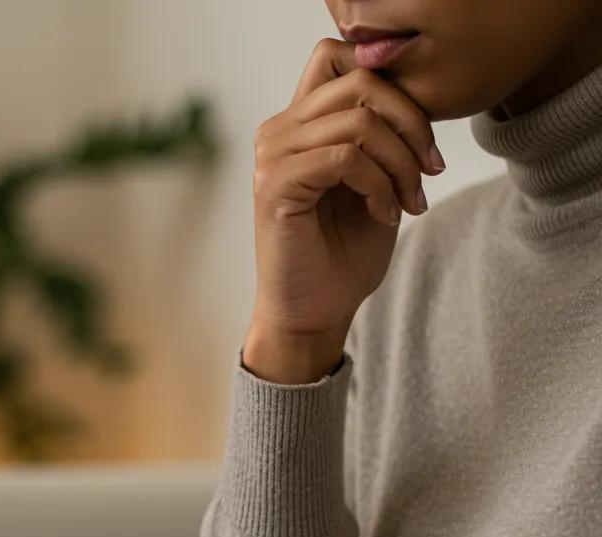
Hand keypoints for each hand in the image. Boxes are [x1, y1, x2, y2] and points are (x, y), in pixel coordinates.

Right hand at [246, 38, 444, 381]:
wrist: (315, 313)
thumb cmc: (343, 255)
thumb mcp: (375, 182)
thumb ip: (379, 133)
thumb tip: (416, 93)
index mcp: (299, 124)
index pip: (341, 58)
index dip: (394, 87)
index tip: (423, 142)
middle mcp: (278, 131)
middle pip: (360, 81)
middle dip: (411, 124)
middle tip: (430, 172)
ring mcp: (271, 156)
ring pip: (358, 121)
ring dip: (400, 162)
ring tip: (410, 202)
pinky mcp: (274, 186)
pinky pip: (345, 158)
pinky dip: (379, 186)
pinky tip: (385, 215)